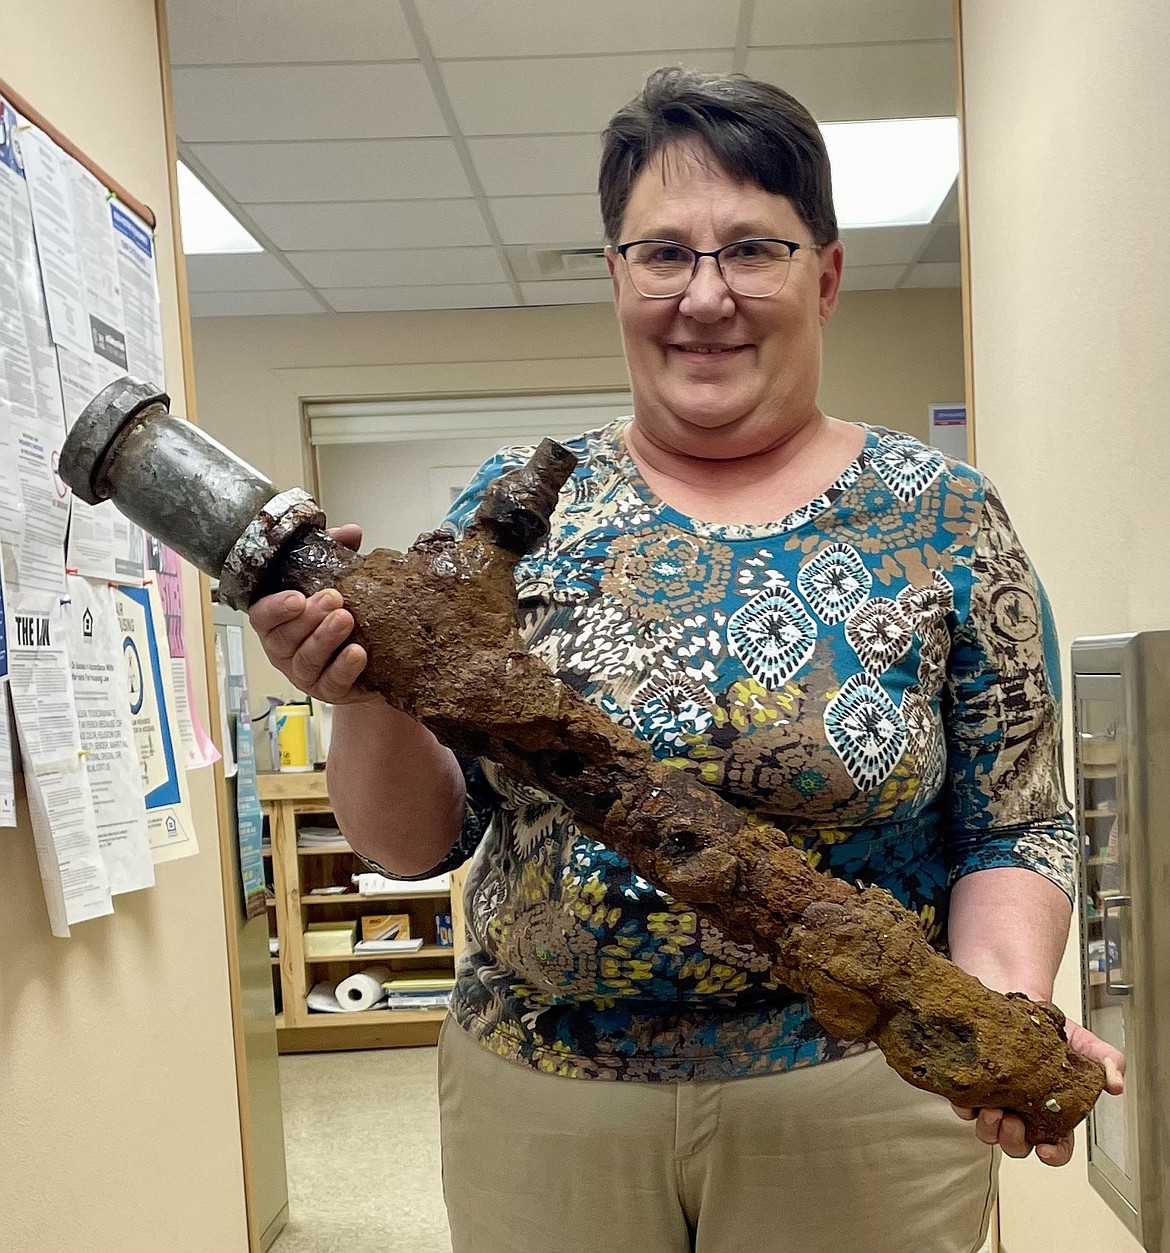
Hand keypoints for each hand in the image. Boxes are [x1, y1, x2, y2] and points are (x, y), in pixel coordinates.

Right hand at [247, 525, 377, 705]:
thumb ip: (336, 553)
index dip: (275, 608)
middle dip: (308, 618)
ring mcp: (305, 673)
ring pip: (306, 660)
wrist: (374, 655)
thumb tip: (349, 532)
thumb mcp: (337, 579)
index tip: (296, 597)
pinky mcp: (329, 691)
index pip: (261, 616)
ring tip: (345, 620)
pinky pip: (332, 683)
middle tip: (333, 599)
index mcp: (278, 621)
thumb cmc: (341, 613)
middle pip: (284, 638)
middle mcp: (285, 649)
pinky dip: (344, 668)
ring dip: (325, 639)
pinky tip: (358, 653)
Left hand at [951, 1017, 1124, 1165]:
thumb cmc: (1043, 1022)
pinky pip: (962, 1105)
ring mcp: (992, 1097)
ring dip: (989, 1128)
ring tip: (994, 1110)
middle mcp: (1020, 1107)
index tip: (1047, 1149)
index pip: (1055, 1143)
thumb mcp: (1080, 1039)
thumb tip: (1116, 1082)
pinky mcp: (968, 1082)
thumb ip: (1104, 1060)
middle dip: (1014, 1140)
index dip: (1052, 1153)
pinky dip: (965, 1106)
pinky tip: (973, 1095)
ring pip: (987, 1131)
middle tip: (1014, 1122)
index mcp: (1049, 1107)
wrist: (1008, 991)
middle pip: (1016, 1144)